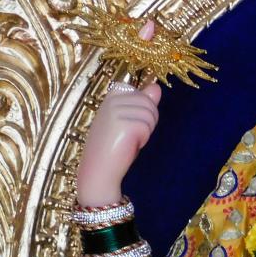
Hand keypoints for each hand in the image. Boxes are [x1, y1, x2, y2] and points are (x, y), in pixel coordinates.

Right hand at [77, 81, 160, 205]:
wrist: (98, 169)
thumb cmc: (113, 146)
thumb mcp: (127, 118)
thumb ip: (142, 102)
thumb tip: (156, 87)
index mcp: (111, 95)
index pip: (142, 94)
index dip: (141, 111)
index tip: (126, 124)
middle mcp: (112, 99)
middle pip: (149, 103)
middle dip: (146, 121)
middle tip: (129, 134)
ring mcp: (117, 110)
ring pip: (151, 114)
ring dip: (145, 131)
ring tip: (127, 139)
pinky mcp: (124, 123)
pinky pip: (148, 126)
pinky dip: (143, 139)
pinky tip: (128, 144)